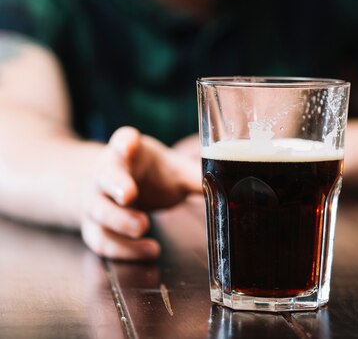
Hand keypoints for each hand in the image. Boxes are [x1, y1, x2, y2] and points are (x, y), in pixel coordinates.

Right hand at [81, 126, 201, 259]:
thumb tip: (229, 183)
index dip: (125, 142)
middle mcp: (106, 171)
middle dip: (115, 184)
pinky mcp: (94, 226)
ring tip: (144, 227)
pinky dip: (123, 249)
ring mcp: (96, 199)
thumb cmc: (150, 174)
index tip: (129, 145)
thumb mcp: (172, 170)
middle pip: (104, 175)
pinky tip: (149, 251)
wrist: (115, 189)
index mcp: (127, 148)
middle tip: (129, 194)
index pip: (123, 139)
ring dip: (120, 221)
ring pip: (98, 210)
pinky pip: (101, 240)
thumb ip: (195, 176)